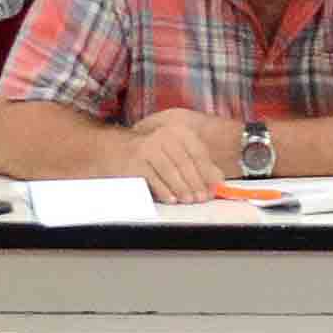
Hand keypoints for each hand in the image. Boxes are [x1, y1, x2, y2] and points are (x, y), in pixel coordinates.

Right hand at [127, 110, 245, 203]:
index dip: (208, 172)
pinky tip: (172, 199)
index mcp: (179, 132)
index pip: (198, 153)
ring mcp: (148, 148)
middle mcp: (164, 136)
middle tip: (202, 197)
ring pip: (170, 170)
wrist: (116, 148)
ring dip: (182, 188)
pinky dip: (164, 190)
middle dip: (196, 183)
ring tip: (189, 199)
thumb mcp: (176, 152)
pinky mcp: (135, 162)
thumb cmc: (152, 152)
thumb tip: (217, 180)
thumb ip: (197, 164)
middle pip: (185, 163)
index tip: (214, 187)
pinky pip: (153, 178)